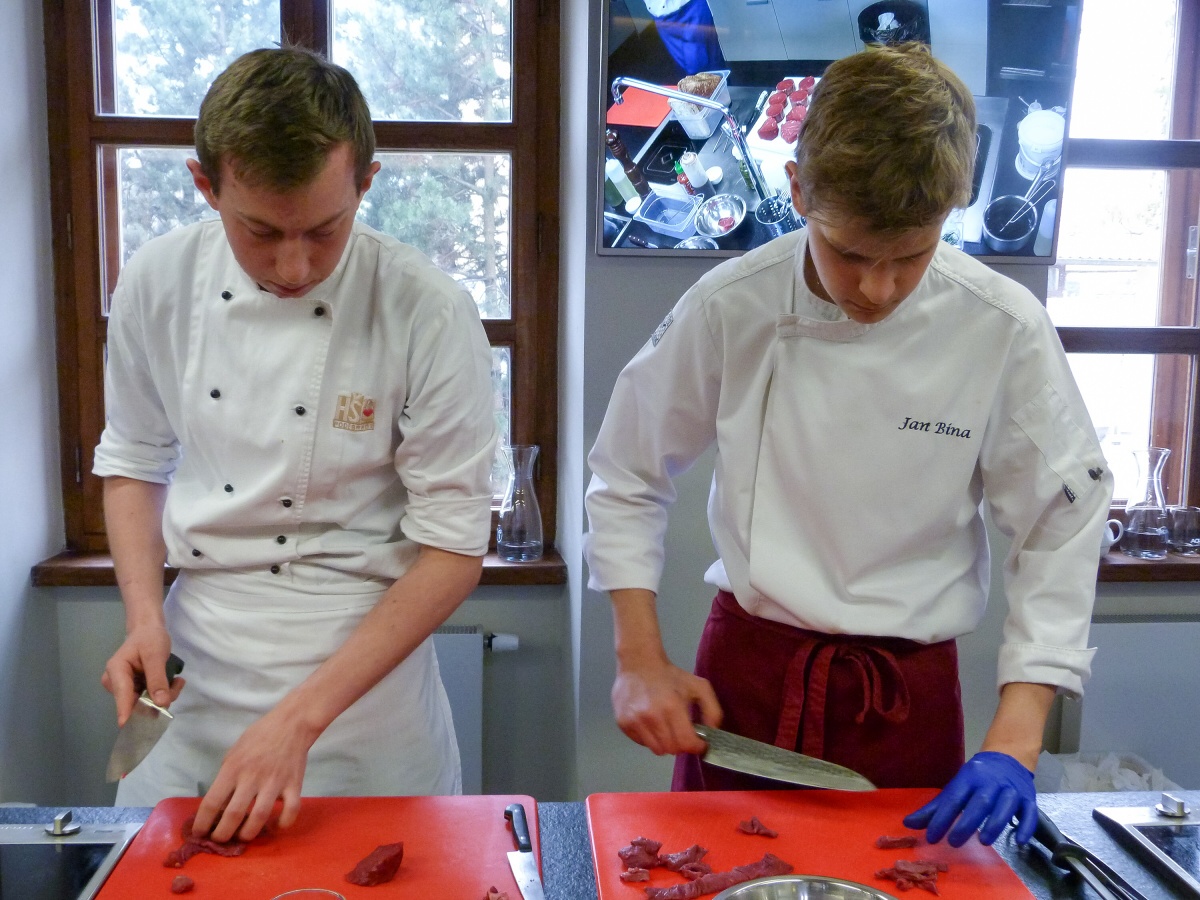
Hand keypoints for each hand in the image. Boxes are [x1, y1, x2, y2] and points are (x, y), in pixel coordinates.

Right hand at [101, 626, 184, 725]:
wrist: (148, 630)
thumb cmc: (149, 638)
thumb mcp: (156, 655)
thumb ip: (158, 679)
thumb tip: (161, 703)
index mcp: (116, 671)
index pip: (121, 695)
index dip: (126, 712)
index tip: (128, 727)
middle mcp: (115, 683)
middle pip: (135, 702)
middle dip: (158, 699)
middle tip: (177, 685)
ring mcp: (123, 688)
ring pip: (144, 702)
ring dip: (163, 696)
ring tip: (176, 681)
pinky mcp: (132, 690)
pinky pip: (148, 699)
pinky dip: (162, 693)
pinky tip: (172, 682)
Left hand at [190, 707, 316, 842]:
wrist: (292, 723)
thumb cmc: (258, 736)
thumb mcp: (234, 752)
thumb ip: (226, 777)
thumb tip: (218, 805)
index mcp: (233, 768)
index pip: (211, 802)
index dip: (202, 823)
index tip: (199, 833)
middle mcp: (252, 777)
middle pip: (233, 816)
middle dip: (222, 835)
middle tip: (220, 839)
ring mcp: (275, 782)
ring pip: (259, 818)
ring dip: (248, 834)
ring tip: (242, 837)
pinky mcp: (294, 785)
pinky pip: (290, 811)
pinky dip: (282, 824)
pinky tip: (274, 825)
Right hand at [612, 657, 721, 756]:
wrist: (638, 663)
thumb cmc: (670, 675)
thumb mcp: (699, 686)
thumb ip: (713, 710)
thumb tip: (713, 733)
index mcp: (672, 707)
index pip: (685, 743)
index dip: (695, 747)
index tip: (698, 742)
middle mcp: (652, 717)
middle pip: (671, 749)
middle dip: (681, 745)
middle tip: (681, 734)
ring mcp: (635, 721)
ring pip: (656, 749)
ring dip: (665, 743)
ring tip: (666, 728)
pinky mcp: (623, 723)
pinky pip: (641, 743)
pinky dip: (649, 738)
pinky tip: (651, 723)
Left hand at [902, 751, 1036, 846]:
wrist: (1008, 757)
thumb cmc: (976, 778)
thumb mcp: (955, 788)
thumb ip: (934, 808)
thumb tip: (908, 824)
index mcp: (968, 778)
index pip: (953, 799)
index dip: (942, 818)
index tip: (932, 838)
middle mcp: (990, 782)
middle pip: (980, 802)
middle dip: (967, 822)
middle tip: (954, 842)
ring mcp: (1011, 790)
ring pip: (1005, 805)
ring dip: (995, 823)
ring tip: (984, 841)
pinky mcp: (1029, 798)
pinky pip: (1030, 812)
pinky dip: (1026, 827)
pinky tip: (1020, 841)